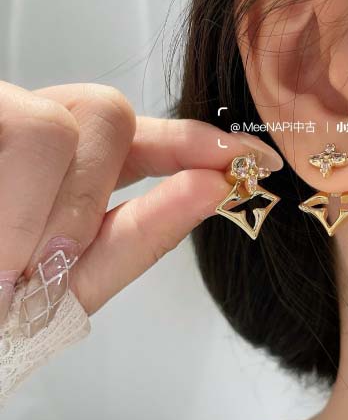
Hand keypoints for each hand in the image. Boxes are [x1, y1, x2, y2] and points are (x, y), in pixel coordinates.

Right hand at [0, 81, 282, 332]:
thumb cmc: (3, 307)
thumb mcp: (69, 280)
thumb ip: (136, 237)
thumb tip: (212, 185)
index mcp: (71, 168)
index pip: (150, 137)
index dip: (200, 141)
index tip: (249, 157)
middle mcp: (37, 131)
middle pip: (108, 112)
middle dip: (90, 193)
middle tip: (49, 259)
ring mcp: (2, 116)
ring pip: (55, 124)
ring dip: (43, 213)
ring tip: (6, 265)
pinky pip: (19, 129)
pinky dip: (15, 208)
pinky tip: (0, 250)